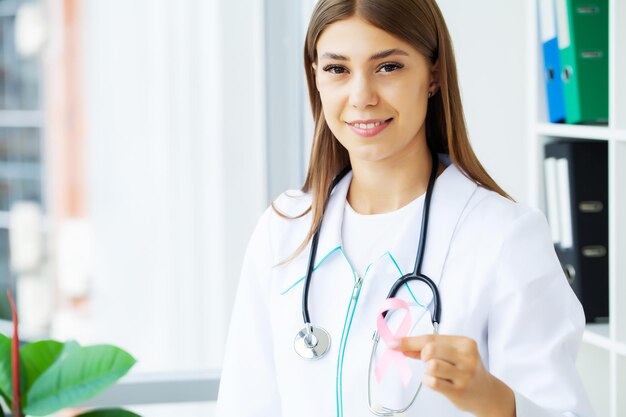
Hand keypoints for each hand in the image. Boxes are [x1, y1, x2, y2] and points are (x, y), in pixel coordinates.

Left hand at [390, 335, 515, 416]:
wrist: (488, 394)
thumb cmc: (467, 370)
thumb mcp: (453, 353)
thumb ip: (429, 348)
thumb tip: (402, 346)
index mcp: (465, 343)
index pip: (430, 338)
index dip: (408, 341)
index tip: (393, 343)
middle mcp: (467, 356)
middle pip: (429, 349)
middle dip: (423, 355)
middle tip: (429, 361)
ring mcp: (464, 373)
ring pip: (430, 365)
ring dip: (427, 370)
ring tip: (437, 373)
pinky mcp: (459, 389)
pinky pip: (432, 382)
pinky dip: (429, 381)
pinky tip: (439, 382)